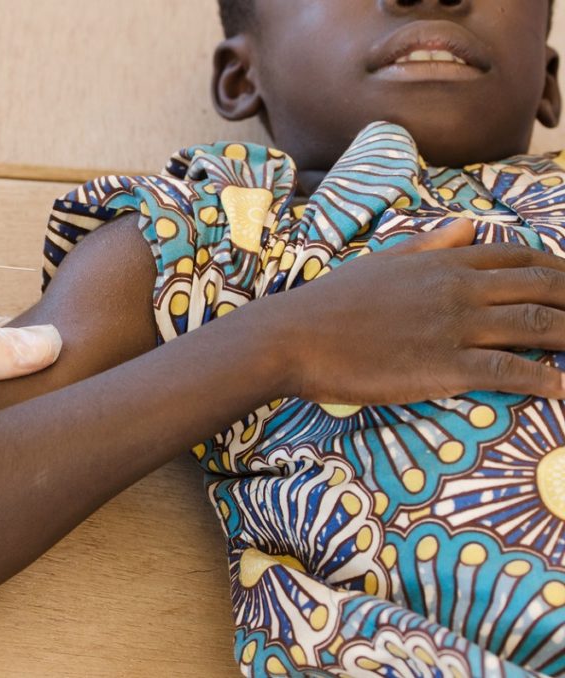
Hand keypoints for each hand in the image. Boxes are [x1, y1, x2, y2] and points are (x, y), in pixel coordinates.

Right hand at [280, 218, 564, 403]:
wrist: (293, 337)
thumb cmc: (331, 302)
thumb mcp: (383, 260)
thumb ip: (431, 243)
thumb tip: (468, 224)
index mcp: (444, 262)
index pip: (522, 258)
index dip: (562, 270)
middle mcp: (458, 289)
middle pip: (543, 288)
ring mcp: (453, 327)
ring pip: (536, 327)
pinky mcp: (442, 366)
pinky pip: (508, 371)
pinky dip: (544, 381)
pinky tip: (563, 389)